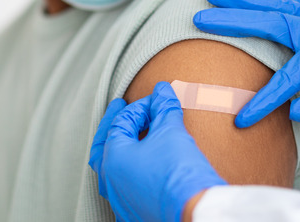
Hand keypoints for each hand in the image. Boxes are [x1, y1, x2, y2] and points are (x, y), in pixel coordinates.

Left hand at [89, 82, 226, 221]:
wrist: (194, 212)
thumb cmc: (179, 172)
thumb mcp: (171, 132)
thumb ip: (164, 107)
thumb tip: (162, 90)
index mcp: (113, 158)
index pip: (122, 123)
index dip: (142, 106)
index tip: (160, 98)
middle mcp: (110, 181)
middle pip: (105, 146)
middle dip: (114, 124)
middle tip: (120, 107)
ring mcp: (120, 200)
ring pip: (114, 168)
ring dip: (123, 147)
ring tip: (134, 134)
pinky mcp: (134, 212)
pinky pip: (127, 185)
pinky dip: (132, 169)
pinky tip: (144, 165)